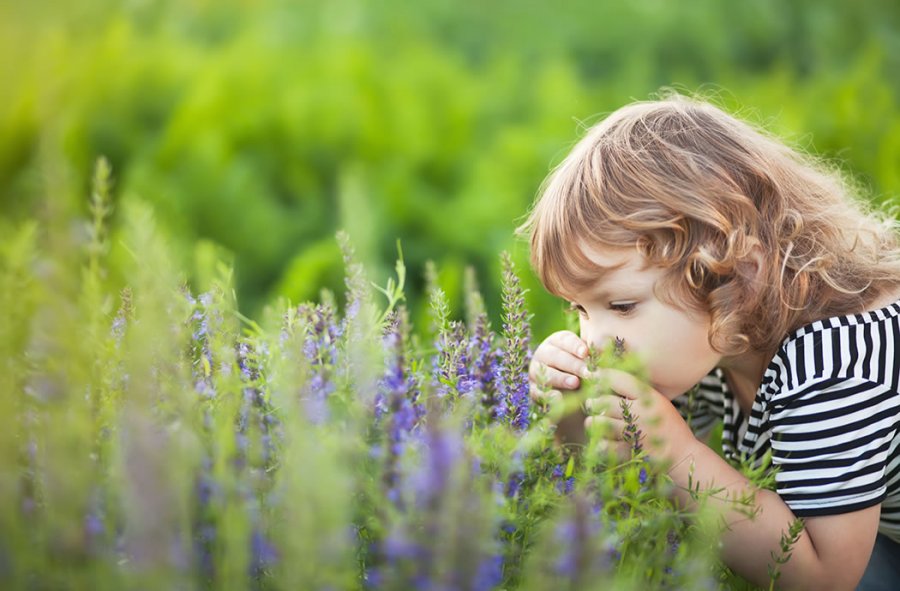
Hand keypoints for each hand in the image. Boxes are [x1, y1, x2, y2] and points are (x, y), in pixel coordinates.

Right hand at [528, 330, 588, 404]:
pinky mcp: (533, 390)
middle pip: (556, 356)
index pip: (566, 340)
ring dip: (561, 378)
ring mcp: (535, 371)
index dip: (576, 346)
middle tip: (588, 372)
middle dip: (573, 365)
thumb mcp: (590, 363)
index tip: (586, 353)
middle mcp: (544, 353)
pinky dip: (548, 395)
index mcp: (558, 342)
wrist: (573, 399)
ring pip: (546, 373)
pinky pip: (538, 392)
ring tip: (575, 383)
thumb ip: (594, 357)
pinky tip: (558, 398)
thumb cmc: (585, 374)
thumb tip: (605, 351)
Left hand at [581, 368, 696, 462]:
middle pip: (604, 401)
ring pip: (599, 422)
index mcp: (650, 397)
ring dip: (593, 422)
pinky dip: (599, 443)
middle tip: (591, 403)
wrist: (684, 455)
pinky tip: (602, 441)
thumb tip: (608, 378)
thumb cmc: (670, 427)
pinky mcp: (629, 452)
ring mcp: (634, 433)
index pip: (619, 379)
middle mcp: (641, 413)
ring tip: (594, 422)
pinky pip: (603, 445)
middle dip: (594, 402)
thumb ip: (638, 392)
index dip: (601, 374)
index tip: (592, 374)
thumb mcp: (659, 403)